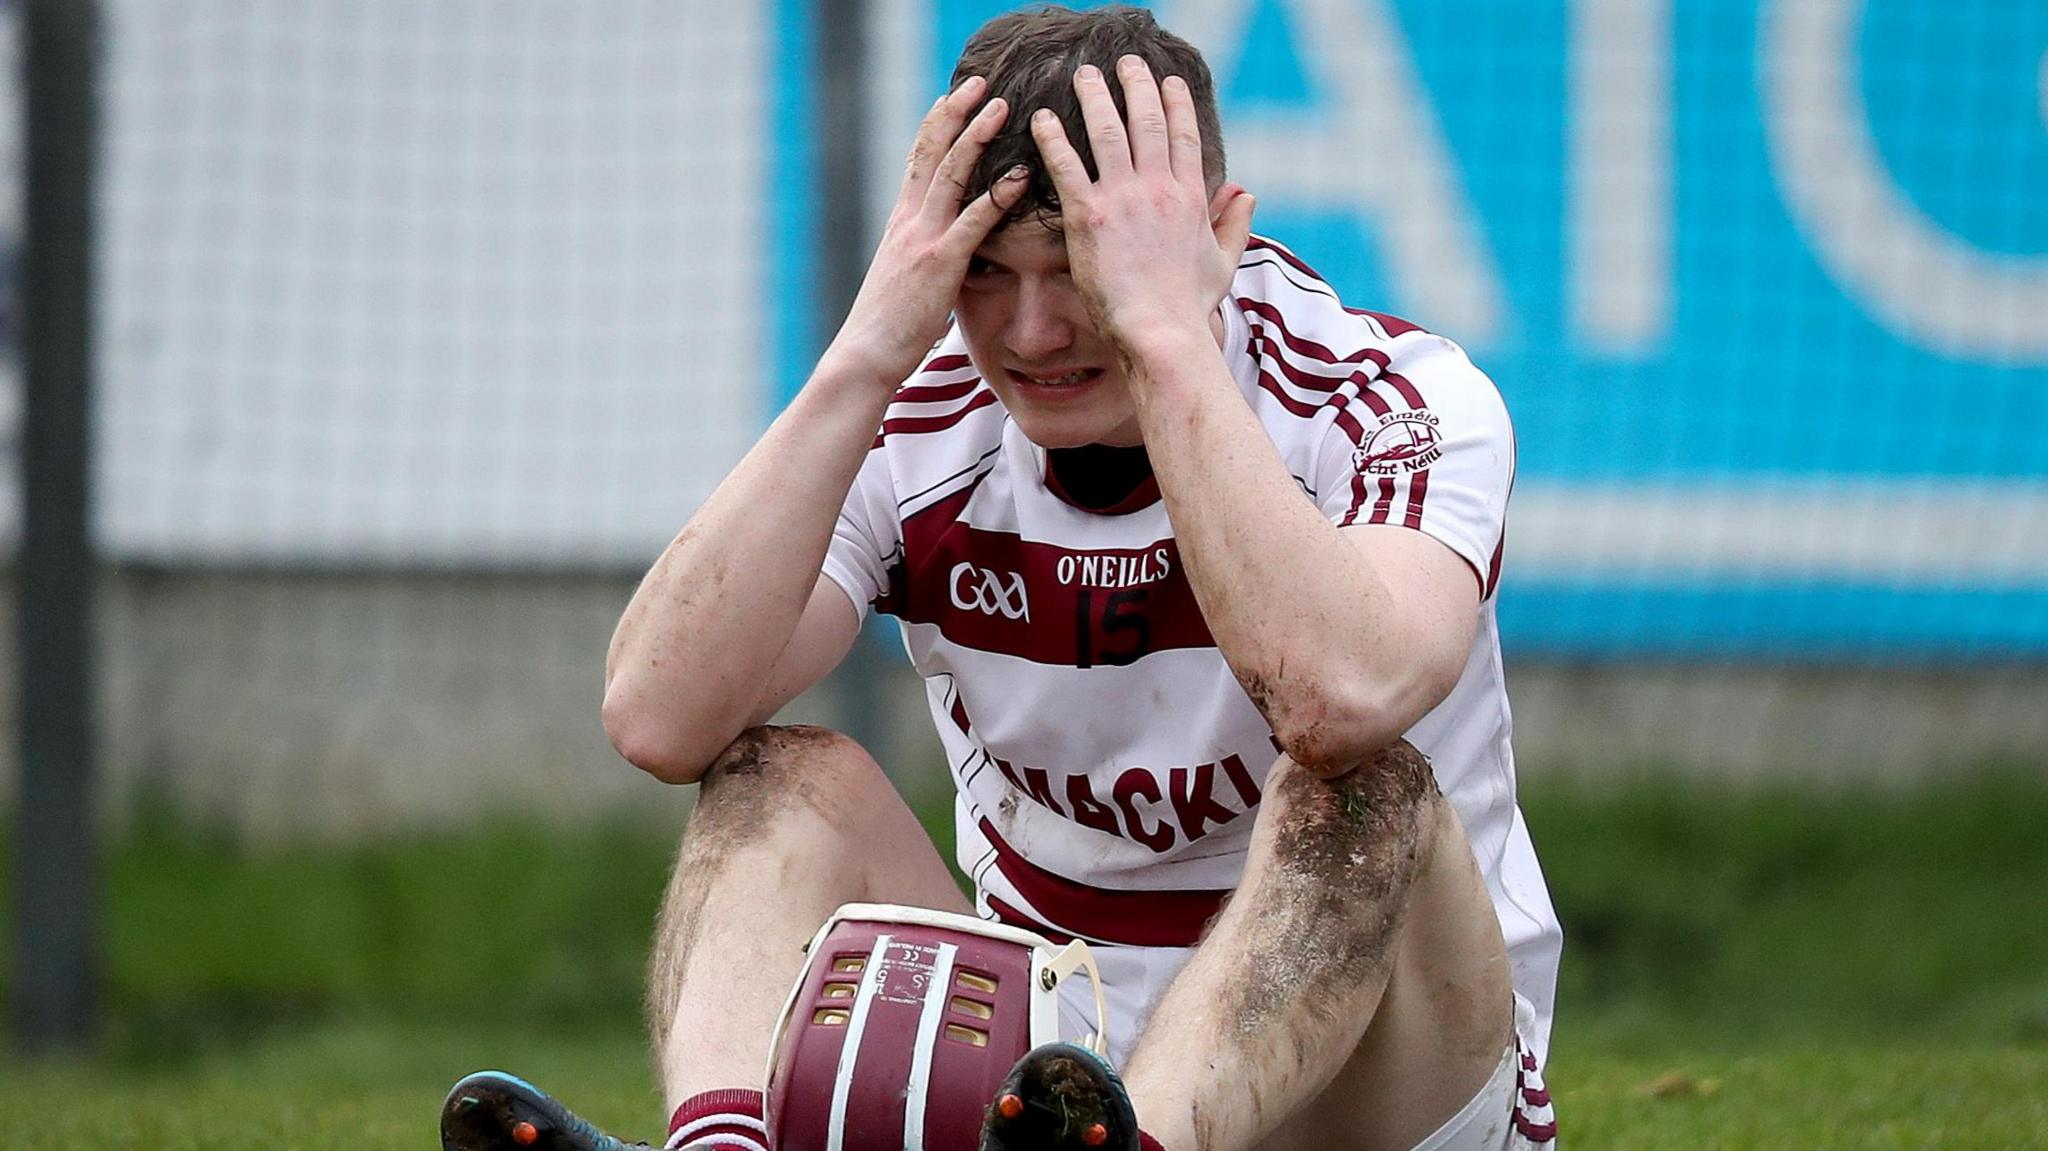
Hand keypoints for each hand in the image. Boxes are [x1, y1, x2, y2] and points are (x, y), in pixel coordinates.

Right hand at [826, 76, 1030, 385]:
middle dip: (956, 112)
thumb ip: (924, 254)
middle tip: (980, 82)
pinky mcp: (941, 263)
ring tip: (1002, 107)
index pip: (916, 160)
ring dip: (978, 135)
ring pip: (952, 172)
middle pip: (932, 151)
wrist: (865, 353)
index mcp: (900, 221)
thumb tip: (944, 251)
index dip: (934, 124)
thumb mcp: (904, 277)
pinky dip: (998, 195)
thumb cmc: (886, 326)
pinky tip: (1021, 176)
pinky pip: (973, 221)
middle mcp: (909, 219)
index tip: (952, 96)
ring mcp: (924, 238)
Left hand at [1029, 56, 1255, 361]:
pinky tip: (1042, 118)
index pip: (1185, 136)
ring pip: (1108, 131)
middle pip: (1147, 121)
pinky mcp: (1090, 216)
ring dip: (1094, 97)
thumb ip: (1235, 224)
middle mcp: (1159, 188)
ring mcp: (1124, 199)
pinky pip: (1068, 166)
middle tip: (1124, 63)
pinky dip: (1054, 138)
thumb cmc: (1189, 308)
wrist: (1162, 333)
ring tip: (1084, 76)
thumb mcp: (1223, 263)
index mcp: (1190, 198)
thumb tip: (1248, 194)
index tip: (1168, 81)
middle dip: (1136, 86)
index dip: (1176, 104)